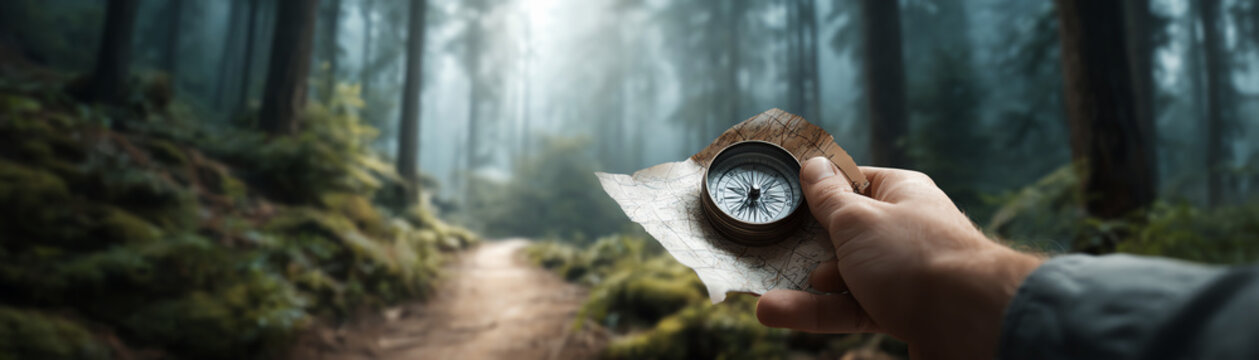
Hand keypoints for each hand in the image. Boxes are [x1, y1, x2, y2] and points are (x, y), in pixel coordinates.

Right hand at [756, 157, 1043, 358]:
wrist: (969, 321)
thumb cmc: (914, 257)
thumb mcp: (857, 219)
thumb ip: (828, 197)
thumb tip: (813, 163)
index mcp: (900, 194)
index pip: (853, 182)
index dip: (818, 190)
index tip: (783, 196)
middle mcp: (904, 231)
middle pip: (844, 234)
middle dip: (805, 245)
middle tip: (767, 250)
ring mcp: (903, 275)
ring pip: (843, 277)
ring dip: (802, 288)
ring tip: (762, 297)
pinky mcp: (900, 312)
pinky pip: (850, 308)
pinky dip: (816, 312)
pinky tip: (777, 312)